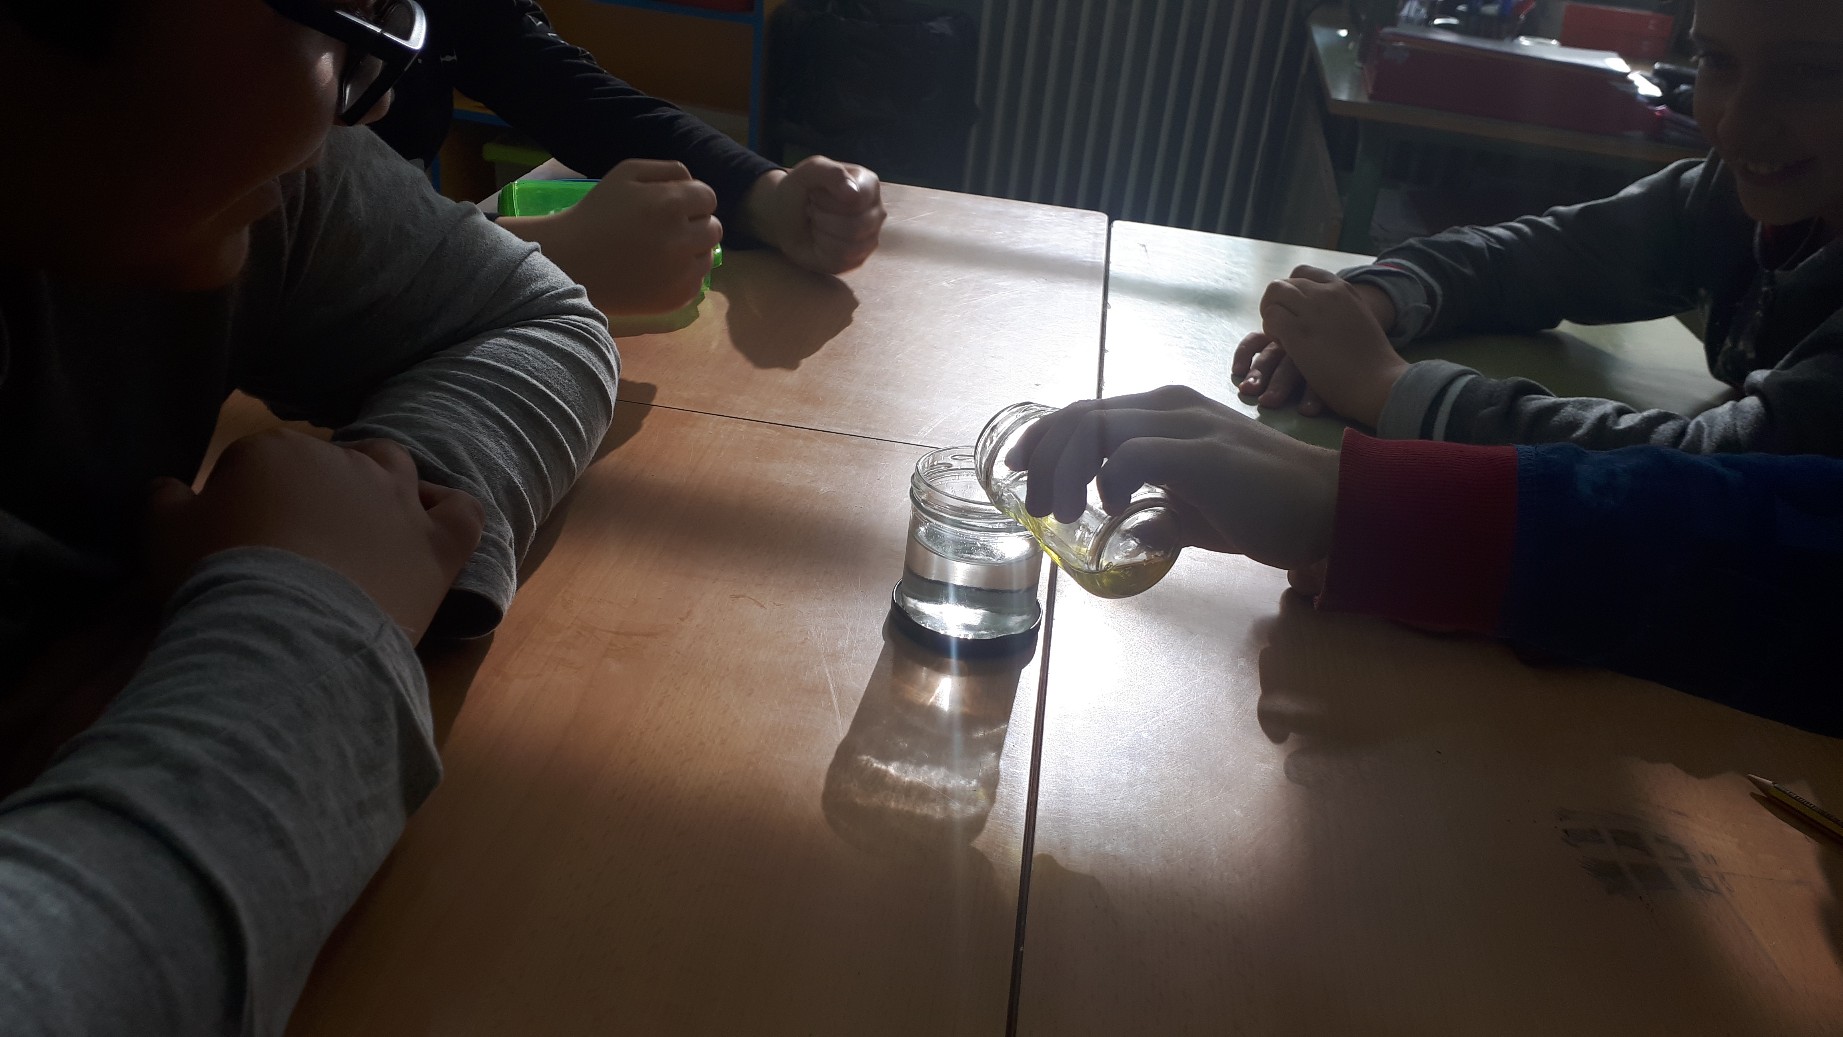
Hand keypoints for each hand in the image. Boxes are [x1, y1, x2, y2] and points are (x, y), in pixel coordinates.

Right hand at [147, 431, 484, 643]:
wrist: (286, 629)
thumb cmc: (217, 578)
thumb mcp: (163, 535)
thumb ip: (164, 501)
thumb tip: (168, 486)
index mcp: (274, 450)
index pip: (260, 461)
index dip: (250, 500)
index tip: (241, 543)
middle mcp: (343, 461)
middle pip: (329, 463)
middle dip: (314, 493)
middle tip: (298, 544)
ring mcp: (397, 500)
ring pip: (396, 468)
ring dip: (381, 485)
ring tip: (363, 526)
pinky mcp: (438, 544)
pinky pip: (463, 511)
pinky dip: (451, 513)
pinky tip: (434, 531)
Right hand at [501, 159, 720, 314]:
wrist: (572, 261)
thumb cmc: (598, 213)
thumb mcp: (626, 173)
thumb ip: (668, 170)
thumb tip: (695, 184)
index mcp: (670, 204)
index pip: (708, 197)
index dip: (691, 199)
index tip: (672, 206)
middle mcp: (681, 239)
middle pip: (714, 228)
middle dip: (695, 224)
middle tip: (666, 229)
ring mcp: (681, 273)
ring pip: (707, 256)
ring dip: (692, 250)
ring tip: (660, 250)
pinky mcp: (677, 298)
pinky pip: (697, 281)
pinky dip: (682, 274)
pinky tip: (656, 270)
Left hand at [741, 156, 885, 273]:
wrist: (786, 218)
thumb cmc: (799, 193)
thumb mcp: (806, 173)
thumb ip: (829, 172)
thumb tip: (853, 193)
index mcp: (868, 184)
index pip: (856, 201)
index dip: (828, 201)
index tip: (814, 195)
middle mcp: (876, 210)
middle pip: (855, 226)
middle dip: (822, 219)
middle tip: (813, 210)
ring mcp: (871, 236)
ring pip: (849, 246)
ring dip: (821, 234)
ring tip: (816, 223)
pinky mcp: (860, 258)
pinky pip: (843, 261)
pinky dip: (822, 251)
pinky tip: (819, 239)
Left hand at [1001, 385, 1340, 571]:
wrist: (1331, 507)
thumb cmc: (1269, 508)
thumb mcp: (1200, 512)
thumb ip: (1164, 515)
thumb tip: (1133, 535)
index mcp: (1164, 413)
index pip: (1086, 412)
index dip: (1044, 438)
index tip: (1019, 472)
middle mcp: (1169, 407)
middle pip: (1080, 416)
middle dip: (1044, 459)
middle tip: (1040, 505)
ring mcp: (1187, 425)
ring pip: (1098, 429)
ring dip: (1067, 471)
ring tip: (1066, 510)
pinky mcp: (1204, 453)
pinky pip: (1135, 454)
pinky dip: (1111, 479)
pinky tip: (1113, 507)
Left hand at [1232, 266, 1398, 418]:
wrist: (1380, 383)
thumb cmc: (1374, 362)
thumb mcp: (1360, 321)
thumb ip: (1340, 312)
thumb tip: (1322, 316)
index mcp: (1343, 289)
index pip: (1302, 273)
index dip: (1290, 291)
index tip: (1293, 310)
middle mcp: (1326, 294)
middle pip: (1282, 284)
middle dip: (1275, 304)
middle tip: (1279, 327)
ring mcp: (1312, 311)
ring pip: (1274, 295)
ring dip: (1270, 315)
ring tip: (1280, 337)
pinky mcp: (1299, 333)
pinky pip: (1271, 318)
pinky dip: (1270, 331)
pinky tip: (1284, 347)